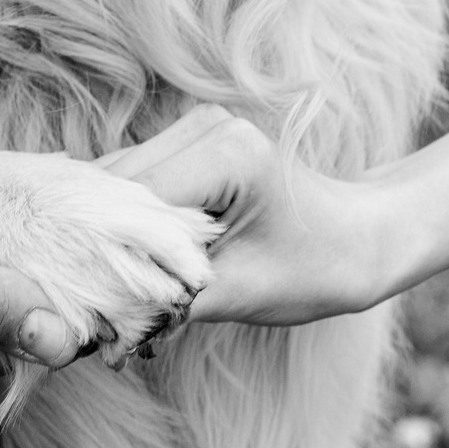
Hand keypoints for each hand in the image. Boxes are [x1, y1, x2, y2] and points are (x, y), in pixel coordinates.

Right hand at [104, 101, 448, 325]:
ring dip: (111, 233)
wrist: (357, 239)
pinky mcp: (188, 141)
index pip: (132, 200)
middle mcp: (205, 125)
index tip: (91, 304)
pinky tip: (135, 260)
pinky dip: (128, 222)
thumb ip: (168, 300)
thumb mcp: (239, 294)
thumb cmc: (315, 268)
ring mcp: (196, 127)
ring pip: (117, 182)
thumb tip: (98, 322)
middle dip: (102, 243)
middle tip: (97, 304)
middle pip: (115, 186)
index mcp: (226, 152)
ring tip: (118, 286)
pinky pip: (135, 181)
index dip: (104, 252)